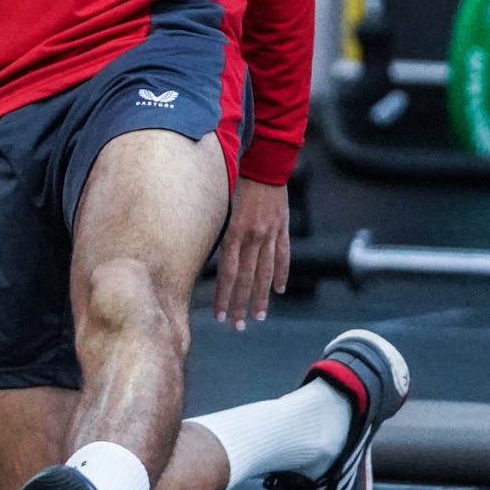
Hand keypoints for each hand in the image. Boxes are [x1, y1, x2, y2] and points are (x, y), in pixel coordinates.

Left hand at [212, 178, 289, 331]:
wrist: (263, 163)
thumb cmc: (234, 182)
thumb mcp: (219, 207)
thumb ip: (216, 233)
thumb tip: (207, 257)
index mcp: (233, 233)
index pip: (227, 273)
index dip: (223, 296)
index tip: (219, 316)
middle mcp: (252, 237)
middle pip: (246, 278)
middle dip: (240, 305)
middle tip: (237, 326)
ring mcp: (270, 234)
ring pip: (265, 273)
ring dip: (261, 297)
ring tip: (258, 317)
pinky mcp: (282, 228)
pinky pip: (282, 255)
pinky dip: (281, 274)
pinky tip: (279, 290)